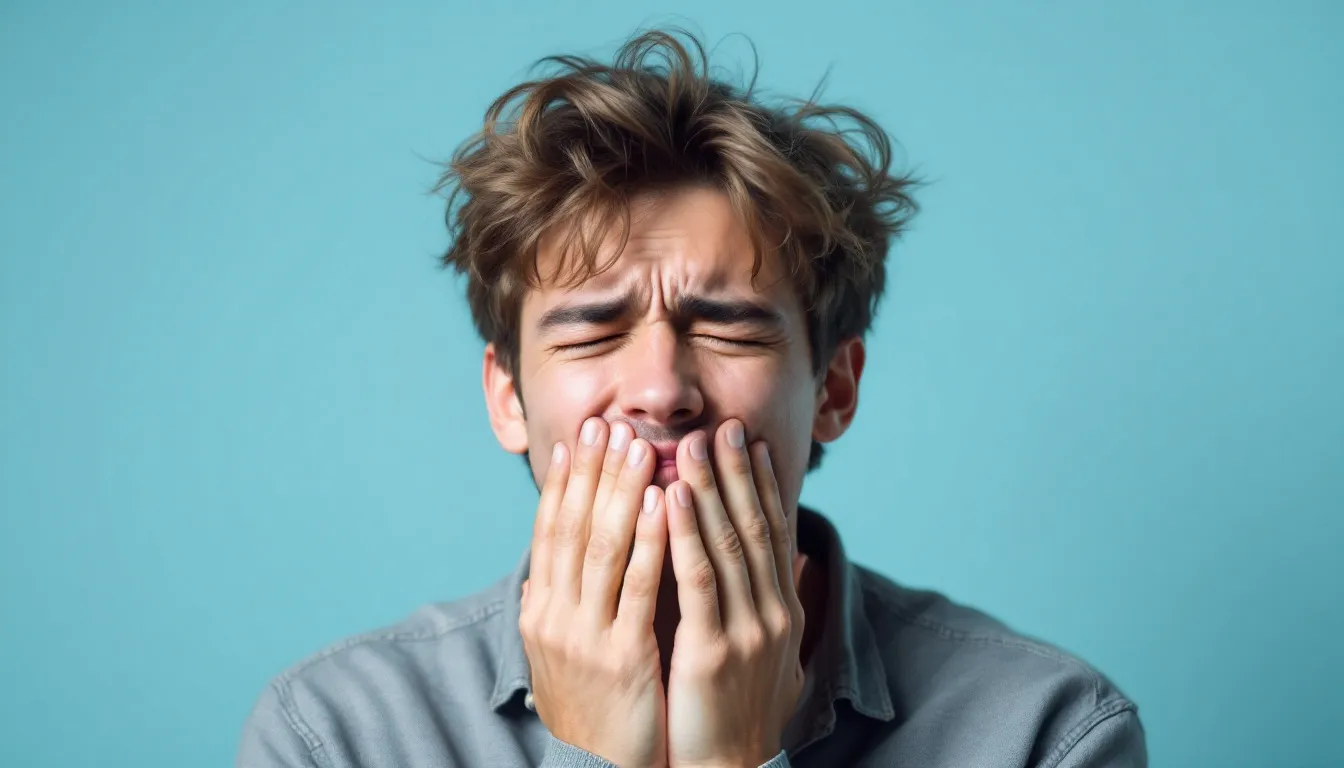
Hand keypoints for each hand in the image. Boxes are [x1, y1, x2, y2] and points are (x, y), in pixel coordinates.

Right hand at [520, 417, 670, 767]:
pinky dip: (651, 540)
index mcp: (540, 611)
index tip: (579, 438)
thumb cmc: (594, 706)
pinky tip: (666, 504)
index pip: (550, 531)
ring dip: (621, 492)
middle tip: (609, 424)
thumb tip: (563, 551)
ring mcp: (584, 637)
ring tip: (638, 448)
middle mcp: (553, 617)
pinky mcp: (622, 657)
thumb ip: (569, 598)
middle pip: (573, 528)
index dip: (564, 482)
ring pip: (603, 549)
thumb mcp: (567, 647)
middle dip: (592, 473)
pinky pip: (639, 588)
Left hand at [664, 419, 805, 767]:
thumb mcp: (769, 655)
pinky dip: (686, 532)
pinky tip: (672, 496)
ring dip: (711, 487)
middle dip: (738, 473)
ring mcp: (748, 630)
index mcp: (782, 610)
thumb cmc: (738, 712)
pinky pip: (698, 579)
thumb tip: (799, 566)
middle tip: (723, 425)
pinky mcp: (714, 650)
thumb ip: (779, 605)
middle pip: (756, 526)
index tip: (750, 442)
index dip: (763, 485)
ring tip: (692, 443)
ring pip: (730, 543)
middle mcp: (774, 612)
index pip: (774, 532)